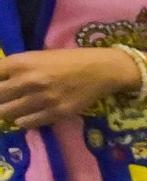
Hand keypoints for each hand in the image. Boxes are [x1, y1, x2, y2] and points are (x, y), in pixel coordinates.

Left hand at [0, 47, 136, 129]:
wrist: (103, 69)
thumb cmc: (68, 60)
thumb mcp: (37, 57)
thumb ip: (14, 69)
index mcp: (21, 62)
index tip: (2, 88)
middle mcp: (28, 81)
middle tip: (6, 100)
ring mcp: (42, 99)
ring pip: (7, 113)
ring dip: (9, 111)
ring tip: (16, 107)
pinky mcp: (56, 113)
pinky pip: (26, 123)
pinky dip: (24, 120)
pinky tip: (30, 113)